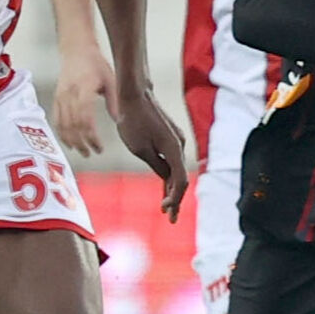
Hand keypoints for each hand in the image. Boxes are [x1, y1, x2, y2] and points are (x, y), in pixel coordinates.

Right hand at [52, 45, 118, 155]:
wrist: (76, 50)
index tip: (99, 146)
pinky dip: (62, 133)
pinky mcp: (56, 98)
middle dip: (83, 142)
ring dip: (72, 141)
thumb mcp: (110, 79)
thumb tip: (119, 121)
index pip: (85, 119)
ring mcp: (60, 96)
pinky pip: (56, 120)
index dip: (92, 136)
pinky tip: (70, 142)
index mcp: (84, 89)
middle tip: (93, 153)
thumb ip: (114, 101)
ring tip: (83, 151)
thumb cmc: (95, 64)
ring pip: (63, 125)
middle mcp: (69, 94)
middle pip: (74, 125)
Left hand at [114, 87, 188, 222]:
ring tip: (166, 209)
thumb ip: (156, 165)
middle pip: (180, 178)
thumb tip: (166, 179)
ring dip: (172, 190)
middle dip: (175, 199)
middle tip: (170, 219)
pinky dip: (168, 177)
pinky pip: (171, 162)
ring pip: (176, 171)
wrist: (133, 94)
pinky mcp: (169, 139)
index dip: (174, 198)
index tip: (165, 210)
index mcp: (174, 149)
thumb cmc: (134, 120)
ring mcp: (175, 142)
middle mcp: (179, 146)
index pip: (180, 181)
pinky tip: (164, 189)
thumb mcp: (140, 148)